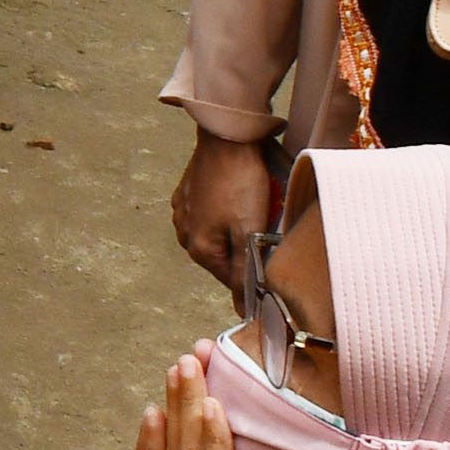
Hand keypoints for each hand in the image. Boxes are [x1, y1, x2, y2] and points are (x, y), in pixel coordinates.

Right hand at [170, 131, 279, 294]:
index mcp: (199, 249)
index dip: (252, 269)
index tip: (267, 250)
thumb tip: (241, 310)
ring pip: (215, 234)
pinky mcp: (185, 194)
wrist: (227, 138)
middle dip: (242, 245)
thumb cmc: (240, 182)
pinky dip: (222, 209)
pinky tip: (234, 194)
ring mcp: (181, 212)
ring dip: (232, 227)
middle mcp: (184, 234)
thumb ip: (244, 272)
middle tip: (261, 223)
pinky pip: (207, 213)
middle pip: (222, 256)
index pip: (230, 279)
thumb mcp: (249, 231)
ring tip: (249, 205)